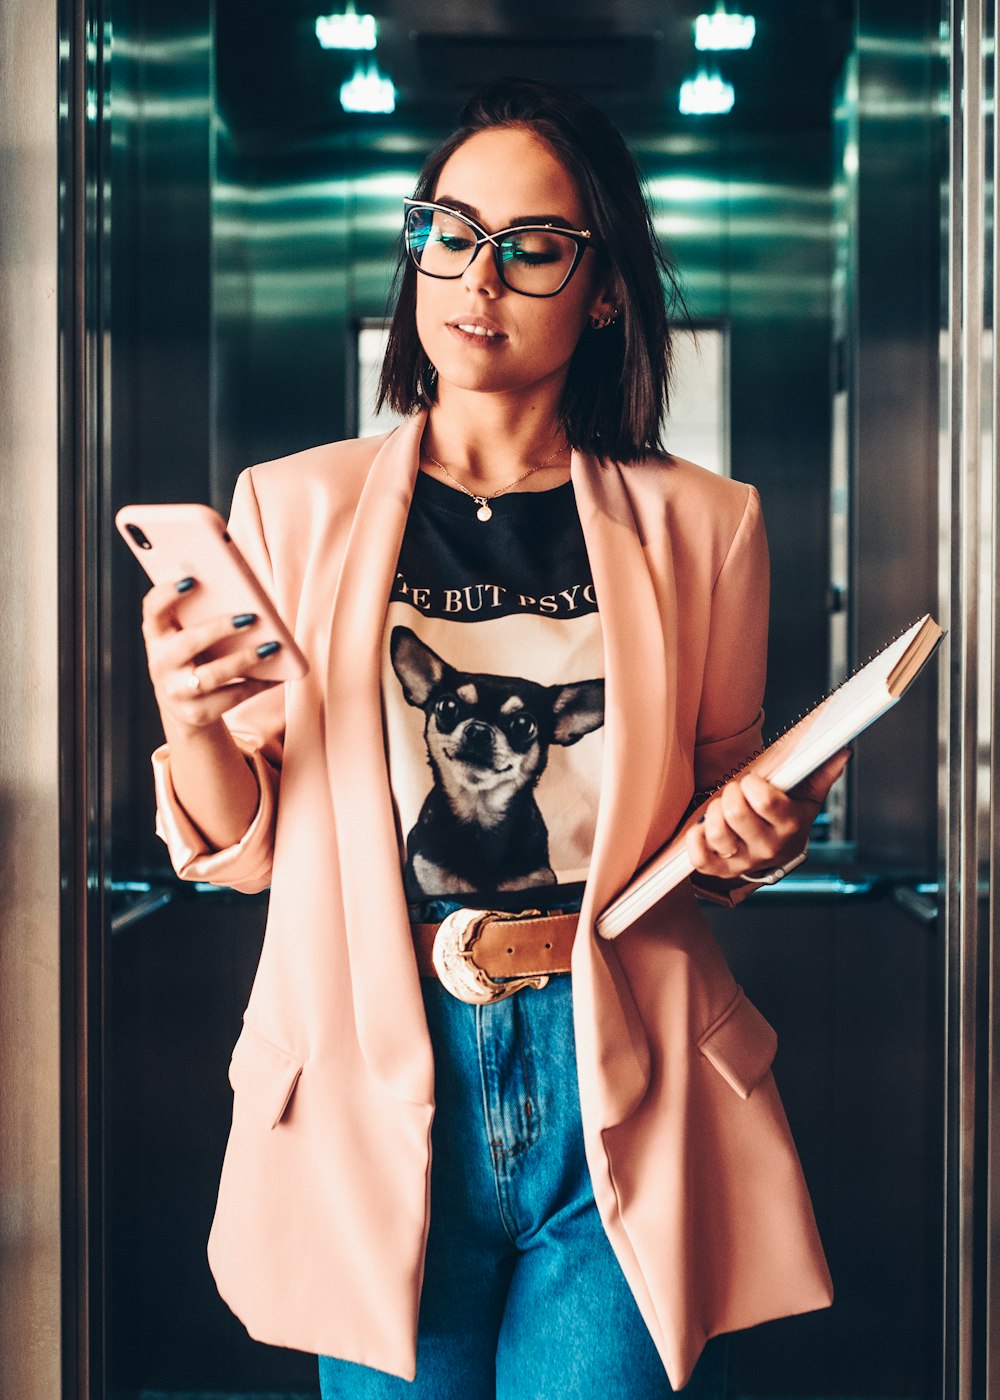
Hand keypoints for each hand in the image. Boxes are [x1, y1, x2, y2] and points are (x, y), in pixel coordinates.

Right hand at [141, 577, 281, 732]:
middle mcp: (160, 663)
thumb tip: (245, 594)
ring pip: (212, 675)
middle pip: (188, 642)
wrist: (183, 705)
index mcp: (157, 634)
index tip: (192, 579)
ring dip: (245, 659)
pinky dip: (258, 684)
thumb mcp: (188, 634)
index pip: (153, 609)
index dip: (168, 593)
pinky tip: (278, 674)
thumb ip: (202, 613)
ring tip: (273, 647)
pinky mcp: (196, 713)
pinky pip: (232, 696)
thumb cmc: (194, 655)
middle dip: (220, 628)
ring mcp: (176, 691)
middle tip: (252, 617)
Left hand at [685, 747, 851, 881]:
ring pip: (716, 832)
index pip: (765, 801)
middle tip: (734, 792)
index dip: (752, 784)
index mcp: (790, 827)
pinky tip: (703, 828)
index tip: (752, 782)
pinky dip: (695, 837)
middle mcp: (768, 848)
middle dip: (730, 793)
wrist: (774, 855)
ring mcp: (743, 862)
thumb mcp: (806, 798)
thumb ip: (822, 774)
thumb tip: (842, 752)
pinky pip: (698, 856)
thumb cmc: (786, 820)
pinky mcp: (719, 871)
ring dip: (713, 812)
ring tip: (721, 808)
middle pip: (736, 813)